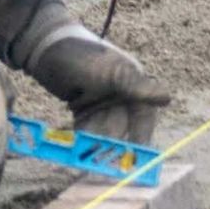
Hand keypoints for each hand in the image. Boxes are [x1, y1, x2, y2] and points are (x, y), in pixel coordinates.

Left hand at [25, 23, 171, 145]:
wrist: (42, 45)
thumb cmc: (80, 54)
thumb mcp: (110, 72)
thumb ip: (136, 87)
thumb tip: (167, 98)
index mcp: (133, 83)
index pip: (143, 116)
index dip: (141, 138)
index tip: (136, 159)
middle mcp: (120, 94)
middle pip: (121, 127)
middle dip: (112, 145)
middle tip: (102, 163)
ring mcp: (101, 101)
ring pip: (103, 131)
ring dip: (95, 144)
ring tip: (85, 157)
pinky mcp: (83, 107)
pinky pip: (87, 129)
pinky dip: (83, 139)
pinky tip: (75, 149)